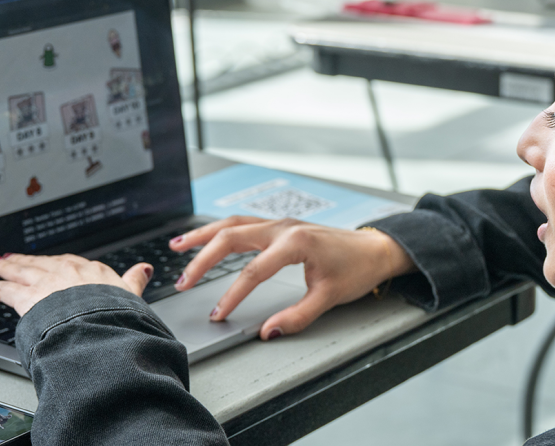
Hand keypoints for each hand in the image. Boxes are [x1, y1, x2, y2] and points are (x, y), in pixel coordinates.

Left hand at [0, 254, 152, 315]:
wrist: (99, 324)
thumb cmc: (115, 315)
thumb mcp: (131, 295)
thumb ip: (134, 280)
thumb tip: (144, 269)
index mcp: (93, 272)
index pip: (73, 264)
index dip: (60, 264)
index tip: (55, 263)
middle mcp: (67, 272)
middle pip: (43, 263)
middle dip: (28, 260)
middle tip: (15, 257)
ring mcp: (46, 283)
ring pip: (22, 271)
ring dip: (7, 267)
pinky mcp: (28, 297)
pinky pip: (4, 290)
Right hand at [169, 217, 413, 339]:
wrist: (376, 250)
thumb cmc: (357, 270)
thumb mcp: (330, 298)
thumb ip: (298, 316)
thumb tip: (268, 331)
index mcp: (295, 243)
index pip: (252, 271)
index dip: (232, 296)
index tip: (217, 315)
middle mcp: (283, 227)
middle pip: (231, 237)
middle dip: (202, 260)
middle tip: (182, 282)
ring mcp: (281, 224)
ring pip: (233, 224)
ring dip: (204, 235)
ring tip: (177, 247)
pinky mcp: (281, 226)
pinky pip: (244, 223)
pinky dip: (221, 230)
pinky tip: (206, 238)